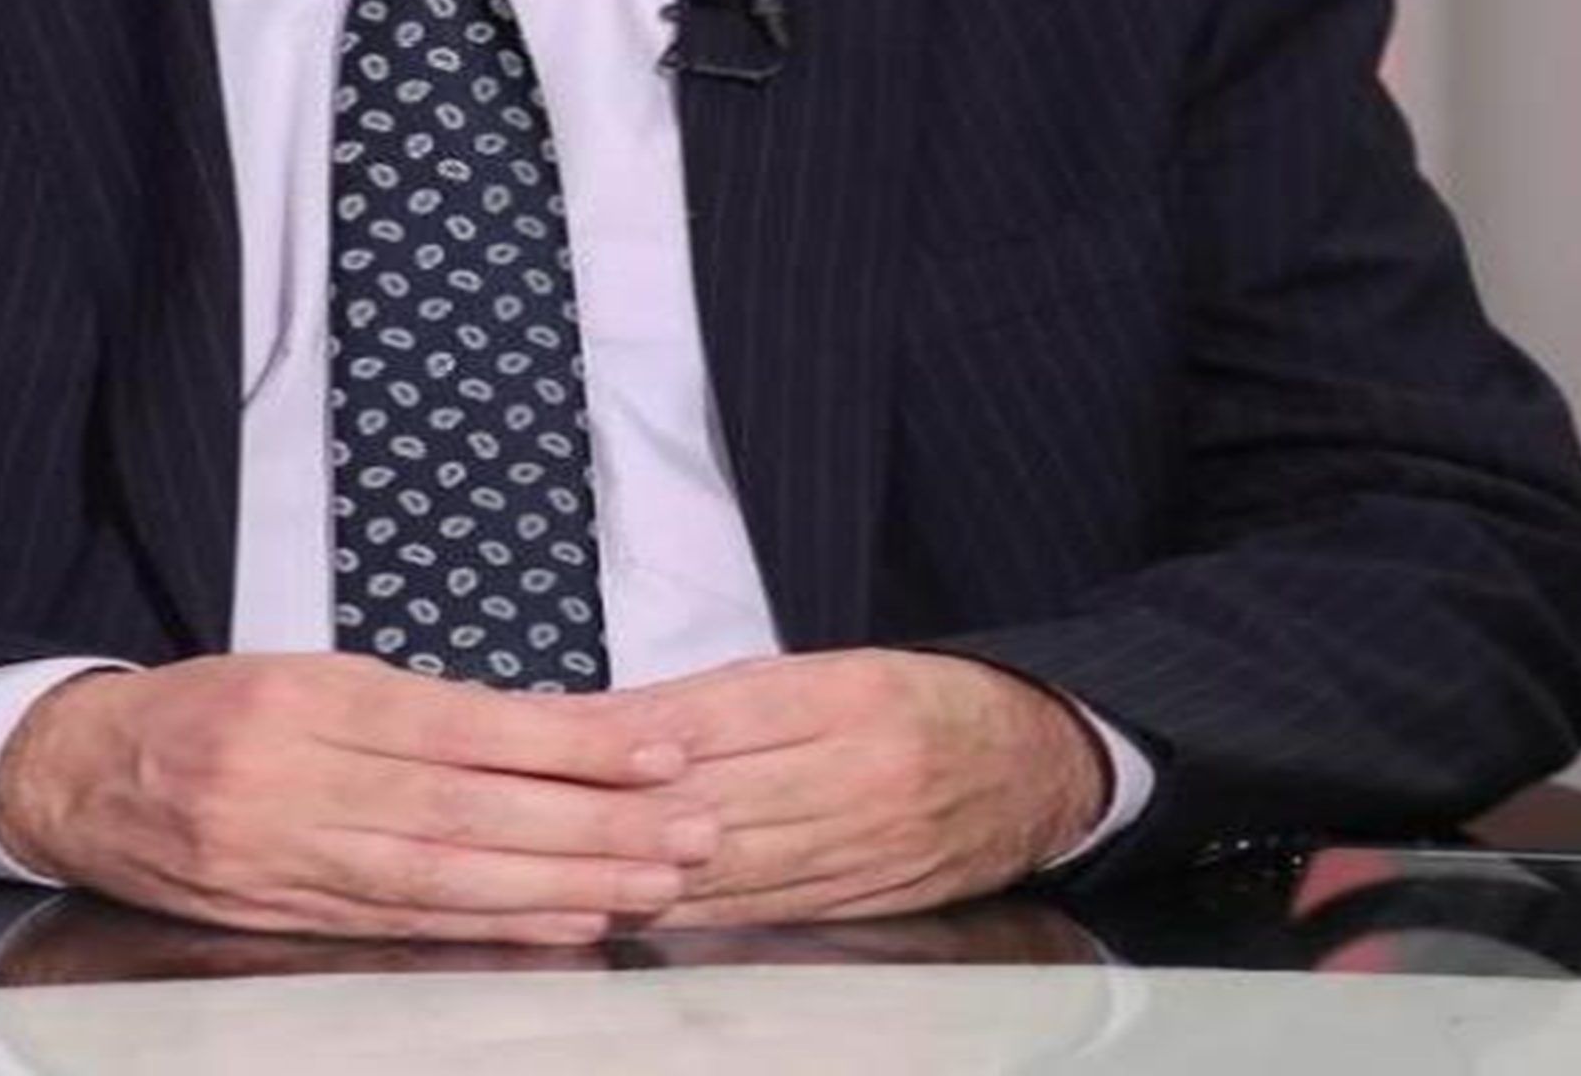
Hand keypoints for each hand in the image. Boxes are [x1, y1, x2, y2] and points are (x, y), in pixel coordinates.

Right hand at [0, 652, 720, 944]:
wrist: (78, 773)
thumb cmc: (209, 709)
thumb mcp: (306, 674)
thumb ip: (414, 709)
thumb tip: (549, 733)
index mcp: (309, 697)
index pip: (465, 725)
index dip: (569, 742)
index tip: (659, 747)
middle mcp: (297, 778)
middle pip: (471, 812)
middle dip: (594, 825)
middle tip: (692, 826)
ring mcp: (286, 856)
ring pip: (448, 878)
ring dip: (565, 884)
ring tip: (655, 878)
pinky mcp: (279, 914)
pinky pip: (405, 924)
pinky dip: (494, 926)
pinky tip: (564, 921)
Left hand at [605, 649, 1107, 926]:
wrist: (1038, 763)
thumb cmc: (921, 700)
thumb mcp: (833, 668)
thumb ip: (727, 700)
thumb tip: (620, 722)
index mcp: (848, 695)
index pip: (718, 718)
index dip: (633, 736)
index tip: (561, 739)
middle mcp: (860, 773)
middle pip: (720, 797)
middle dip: (624, 808)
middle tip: (542, 810)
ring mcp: (868, 845)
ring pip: (738, 864)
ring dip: (650, 870)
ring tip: (572, 868)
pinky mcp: (869, 899)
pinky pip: (770, 909)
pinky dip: (702, 912)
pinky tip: (647, 909)